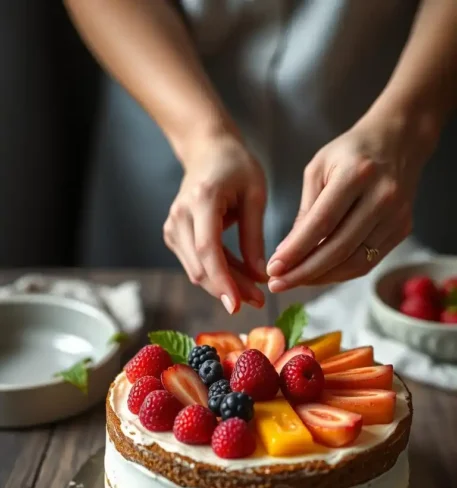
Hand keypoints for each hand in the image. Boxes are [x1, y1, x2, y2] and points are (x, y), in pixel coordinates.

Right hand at [163, 132, 266, 312]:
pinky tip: (240, 276)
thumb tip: (260, 276)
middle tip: (259, 301)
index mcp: (202, 200)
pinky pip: (196, 264)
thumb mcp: (255, 195)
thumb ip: (255, 237)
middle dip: (229, 288)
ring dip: (225, 285)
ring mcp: (173, 227)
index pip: (207, 249)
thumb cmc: (236, 166)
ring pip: (197, 271)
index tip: (237, 304)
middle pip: (200, 267)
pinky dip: (219, 274)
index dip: (222, 281)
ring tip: (254, 291)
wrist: (207, 149)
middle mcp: (180, 215)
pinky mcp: (174, 236)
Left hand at [267, 107, 435, 289]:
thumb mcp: (318, 168)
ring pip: (355, 262)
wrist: (399, 139)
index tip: (273, 268)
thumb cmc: (351, 152)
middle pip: (339, 248)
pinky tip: (319, 274)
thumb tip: (288, 253)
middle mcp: (381, 196)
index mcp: (357, 174)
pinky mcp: (402, 229)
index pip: (322, 223)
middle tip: (278, 284)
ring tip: (294, 281)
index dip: (296, 250)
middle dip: (304, 272)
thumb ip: (306, 211)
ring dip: (321, 278)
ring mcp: (396, 216)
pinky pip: (368, 262)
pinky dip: (340, 273)